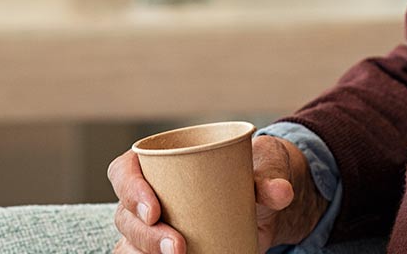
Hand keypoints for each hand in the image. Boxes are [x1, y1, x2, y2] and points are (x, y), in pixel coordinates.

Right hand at [107, 135, 327, 253]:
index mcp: (160, 161)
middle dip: (146, 235)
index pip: (124, 170)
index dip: (130, 189)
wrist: (264, 200)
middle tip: (177, 247)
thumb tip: (281, 193)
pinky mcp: (165, 249)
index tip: (154, 210)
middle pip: (126, 215)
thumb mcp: (263, 168)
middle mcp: (148, 194)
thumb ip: (270, 179)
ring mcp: (154, 226)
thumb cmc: (253, 172)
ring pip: (129, 243)